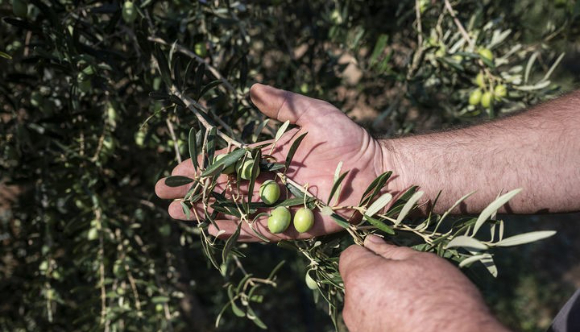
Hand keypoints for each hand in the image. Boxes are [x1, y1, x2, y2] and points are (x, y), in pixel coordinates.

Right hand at [155, 84, 395, 240]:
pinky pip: (262, 229)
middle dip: (196, 192)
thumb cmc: (349, 138)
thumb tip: (250, 89)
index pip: (229, 162)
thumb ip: (283, 104)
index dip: (203, 166)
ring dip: (208, 212)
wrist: (379, 169)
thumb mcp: (313, 113)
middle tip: (165, 196)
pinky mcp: (296, 224)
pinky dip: (238, 229)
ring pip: (237, 209)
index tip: (178, 169)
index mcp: (271, 157)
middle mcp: (270, 182)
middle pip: (225, 188)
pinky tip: (213, 229)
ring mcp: (281, 204)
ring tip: (178, 214)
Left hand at [339, 235, 509, 331]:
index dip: (368, 252)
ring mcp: (358, 328)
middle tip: (405, 281)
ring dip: (379, 298)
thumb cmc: (443, 298)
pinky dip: (384, 317)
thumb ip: (389, 250)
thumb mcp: (421, 262)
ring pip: (362, 302)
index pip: (349, 254)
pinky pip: (370, 321)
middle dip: (374, 276)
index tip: (388, 258)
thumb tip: (370, 241)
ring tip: (410, 303)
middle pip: (355, 280)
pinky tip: (408, 319)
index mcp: (360, 278)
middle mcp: (351, 306)